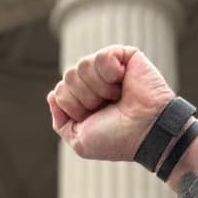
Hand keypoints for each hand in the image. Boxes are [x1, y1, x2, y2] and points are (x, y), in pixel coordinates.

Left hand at [47, 46, 174, 161]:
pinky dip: (111, 74)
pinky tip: (123, 82)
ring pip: (81, 66)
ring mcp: (108, 67)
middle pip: (68, 77)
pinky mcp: (123, 55)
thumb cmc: (117, 139)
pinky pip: (100, 57)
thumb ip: (61, 122)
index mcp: (83, 100)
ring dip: (99, 88)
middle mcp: (94, 82)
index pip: (59, 92)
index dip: (74, 108)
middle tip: (108, 107)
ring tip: (117, 97)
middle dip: (85, 98)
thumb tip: (51, 95)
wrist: (145, 132)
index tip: (94, 119)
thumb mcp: (80, 141)